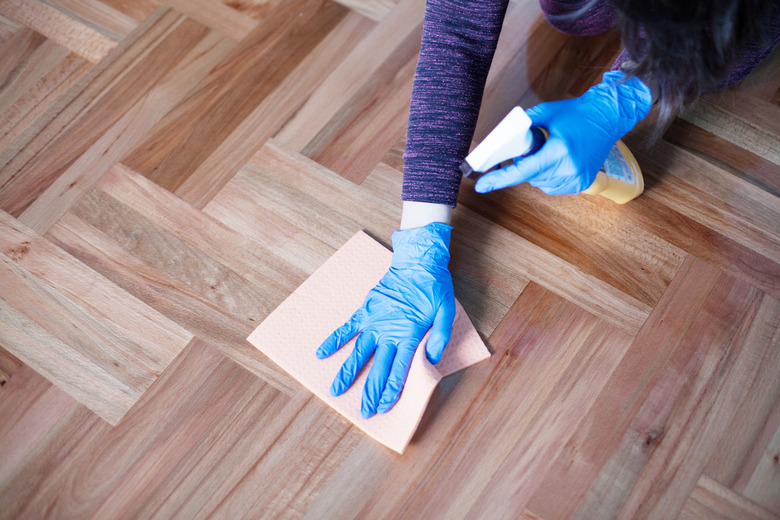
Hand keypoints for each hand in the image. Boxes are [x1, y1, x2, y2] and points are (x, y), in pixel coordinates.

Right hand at [316, 223, 455, 418]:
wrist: (417, 262)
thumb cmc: (434, 288)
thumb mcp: (446, 311)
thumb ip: (440, 336)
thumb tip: (430, 360)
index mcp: (409, 335)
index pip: (399, 370)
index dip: (391, 390)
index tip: (384, 407)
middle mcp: (388, 332)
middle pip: (378, 368)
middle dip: (371, 392)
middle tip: (364, 412)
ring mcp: (374, 321)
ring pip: (358, 352)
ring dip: (348, 373)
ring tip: (336, 391)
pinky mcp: (365, 310)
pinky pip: (347, 328)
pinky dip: (334, 340)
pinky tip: (321, 353)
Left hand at [475, 71, 651, 194]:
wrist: (608, 117)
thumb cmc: (578, 113)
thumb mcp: (546, 113)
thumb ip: (523, 125)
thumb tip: (502, 137)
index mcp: (559, 152)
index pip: (522, 171)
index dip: (499, 179)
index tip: (481, 185)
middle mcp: (569, 169)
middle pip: (530, 177)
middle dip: (524, 165)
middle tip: (533, 147)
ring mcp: (577, 179)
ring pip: (540, 184)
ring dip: (536, 172)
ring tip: (549, 151)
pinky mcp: (582, 184)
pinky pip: (553, 187)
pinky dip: (548, 177)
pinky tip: (556, 162)